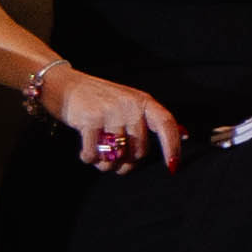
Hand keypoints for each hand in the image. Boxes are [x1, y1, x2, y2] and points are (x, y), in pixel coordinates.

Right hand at [42, 69, 182, 172]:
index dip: (172, 145)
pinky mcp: (90, 120)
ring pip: (117, 155)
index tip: (173, 165)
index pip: (166, 124)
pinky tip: (87, 154)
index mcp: (144, 101)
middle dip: (128, 163)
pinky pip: (95, 154)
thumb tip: (184, 136)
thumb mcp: (129, 104)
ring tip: (100, 159)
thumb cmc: (100, 101)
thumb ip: (148, 122)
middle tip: (116, 163)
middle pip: (139, 150)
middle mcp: (130, 106)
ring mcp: (110, 112)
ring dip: (106, 164)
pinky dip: (90, 158)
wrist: (67, 85)